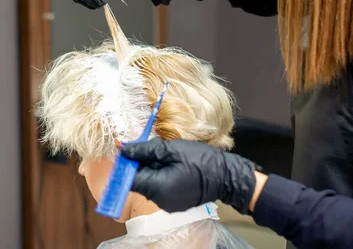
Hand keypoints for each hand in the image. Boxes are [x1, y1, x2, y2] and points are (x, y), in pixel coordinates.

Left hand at [121, 139, 257, 213]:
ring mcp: (168, 204)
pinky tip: (172, 165)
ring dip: (151, 169)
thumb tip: (124, 150)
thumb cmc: (201, 160)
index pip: (130, 179)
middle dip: (140, 165)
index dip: (126, 164)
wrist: (227, 176)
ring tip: (166, 155)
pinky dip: (161, 176)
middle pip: (139, 182)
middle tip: (151, 148)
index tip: (129, 149)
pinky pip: (160, 189)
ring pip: (149, 185)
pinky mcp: (175, 203)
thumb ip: (146, 151)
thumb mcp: (172, 149)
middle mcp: (160, 201)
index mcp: (158, 188)